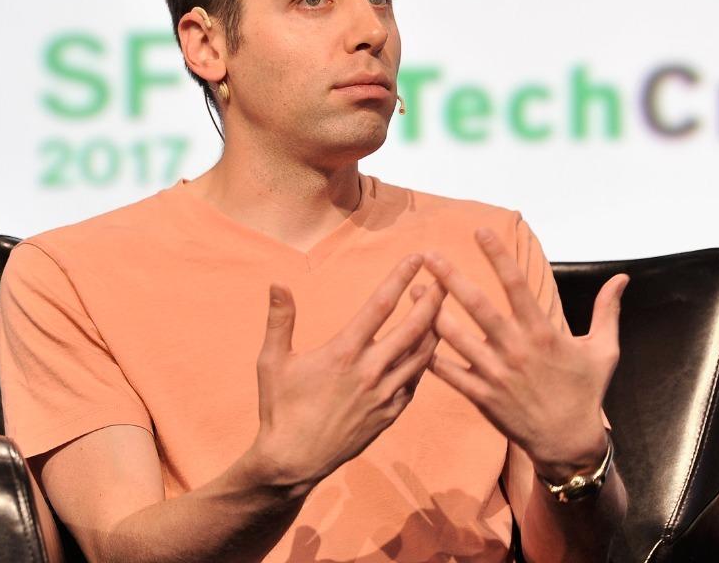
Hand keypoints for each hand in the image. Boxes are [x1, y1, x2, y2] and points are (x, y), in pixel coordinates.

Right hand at [248, 255, 444, 494]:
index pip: (380, 305)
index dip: (401, 277)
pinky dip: (425, 362)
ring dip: (435, 328)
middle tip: (446, 277)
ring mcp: (385, 394)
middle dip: (434, 299)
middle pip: (414, 327)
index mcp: (344, 352)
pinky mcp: (390, 414)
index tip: (416, 257)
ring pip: (423, 355)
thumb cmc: (280, 409)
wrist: (294, 462)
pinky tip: (426, 350)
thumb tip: (278, 283)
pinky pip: (416, 382)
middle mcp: (370, 371)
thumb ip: (280, 320)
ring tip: (442, 308)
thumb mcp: (272, 362)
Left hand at [423, 229, 627, 480]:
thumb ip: (607, 311)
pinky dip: (430, 355)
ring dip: (432, 312)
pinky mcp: (482, 396)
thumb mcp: (604, 350)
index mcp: (543, 333)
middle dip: (451, 278)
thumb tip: (622, 278)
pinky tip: (412, 336)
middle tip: (428, 255)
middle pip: (478, 307)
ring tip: (413, 289)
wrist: (569, 443)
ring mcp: (496, 374)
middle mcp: (516, 350)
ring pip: (456, 338)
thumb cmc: (586, 393)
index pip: (517, 285)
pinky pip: (449, 373)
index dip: (498, 256)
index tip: (480, 231)